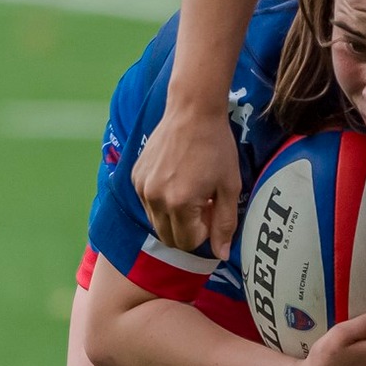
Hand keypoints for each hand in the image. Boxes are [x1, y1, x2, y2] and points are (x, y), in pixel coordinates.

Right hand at [132, 104, 243, 254]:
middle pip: (169, 238)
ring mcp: (141, 187)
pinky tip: (177, 177)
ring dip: (174, 216)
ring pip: (157, 222)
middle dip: (188, 228)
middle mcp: (155, 198)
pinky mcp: (135, 176)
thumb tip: (221, 255)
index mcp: (179, 203)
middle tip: (204, 202)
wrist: (192, 110)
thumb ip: (225, 223)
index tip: (213, 209)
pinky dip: (162, 200)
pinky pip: (148, 203)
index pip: (187, 242)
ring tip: (191, 189)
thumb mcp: (229, 186)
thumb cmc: (216, 146)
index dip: (204, 232)